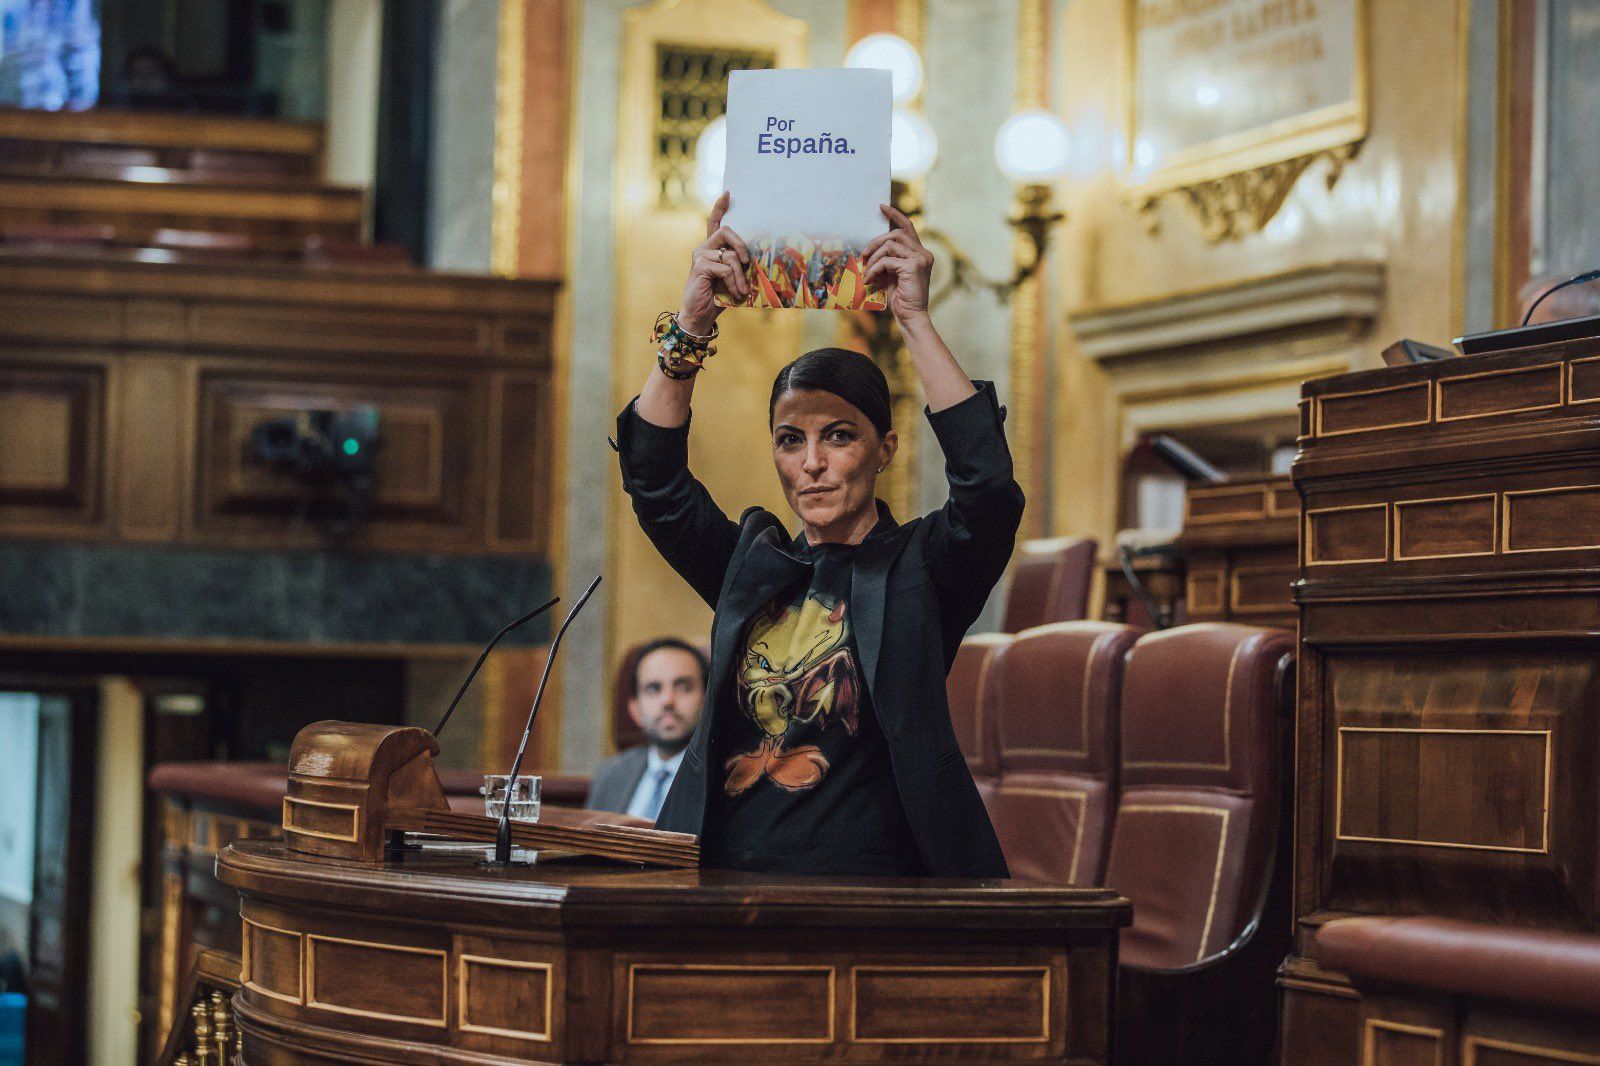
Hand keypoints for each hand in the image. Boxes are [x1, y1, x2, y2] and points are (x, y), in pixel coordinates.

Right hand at [680, 191, 750, 333]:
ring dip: (741, 276)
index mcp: (711, 249)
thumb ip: (739, 265)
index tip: (728, 194)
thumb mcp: (733, 278)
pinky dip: (734, 282)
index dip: (720, 208)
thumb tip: (754, 258)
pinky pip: (725, 268)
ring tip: (742, 291)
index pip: (715, 223)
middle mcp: (704, 249)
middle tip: (748, 263)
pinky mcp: (699, 266)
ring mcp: (700, 256)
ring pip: (730, 255)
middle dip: (742, 246)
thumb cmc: (719, 297)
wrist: (701, 315)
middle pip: (727, 232)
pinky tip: (735, 293)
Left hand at [863, 203, 932, 324]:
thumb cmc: (900, 299)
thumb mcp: (892, 274)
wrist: (911, 317)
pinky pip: (886, 260)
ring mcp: (920, 259)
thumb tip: (870, 250)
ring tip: (866, 271)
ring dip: (873, 258)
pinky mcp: (914, 266)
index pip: (908, 227)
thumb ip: (887, 260)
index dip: (895, 215)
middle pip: (896, 234)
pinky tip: (869, 280)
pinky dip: (874, 269)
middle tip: (863, 255)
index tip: (882, 207)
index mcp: (919, 253)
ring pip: (890, 245)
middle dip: (876, 242)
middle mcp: (923, 253)